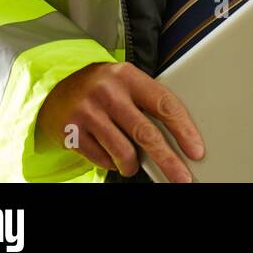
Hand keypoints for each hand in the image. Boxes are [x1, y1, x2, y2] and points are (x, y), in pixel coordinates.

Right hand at [35, 61, 204, 182]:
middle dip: (168, 160)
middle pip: (146, 133)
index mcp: (128, 76)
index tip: (195, 151)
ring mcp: (87, 112)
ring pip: (123, 151)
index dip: (184, 130)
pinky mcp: (70, 132)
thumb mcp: (127, 84)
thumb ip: (148, 102)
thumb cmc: (104, 90)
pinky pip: (101, 159)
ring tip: (132, 164)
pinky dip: (111, 163)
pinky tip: (109, 153)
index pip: (164, 104)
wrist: (57, 92)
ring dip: (132, 165)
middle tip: (181, 177)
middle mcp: (108, 92)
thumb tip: (179, 138)